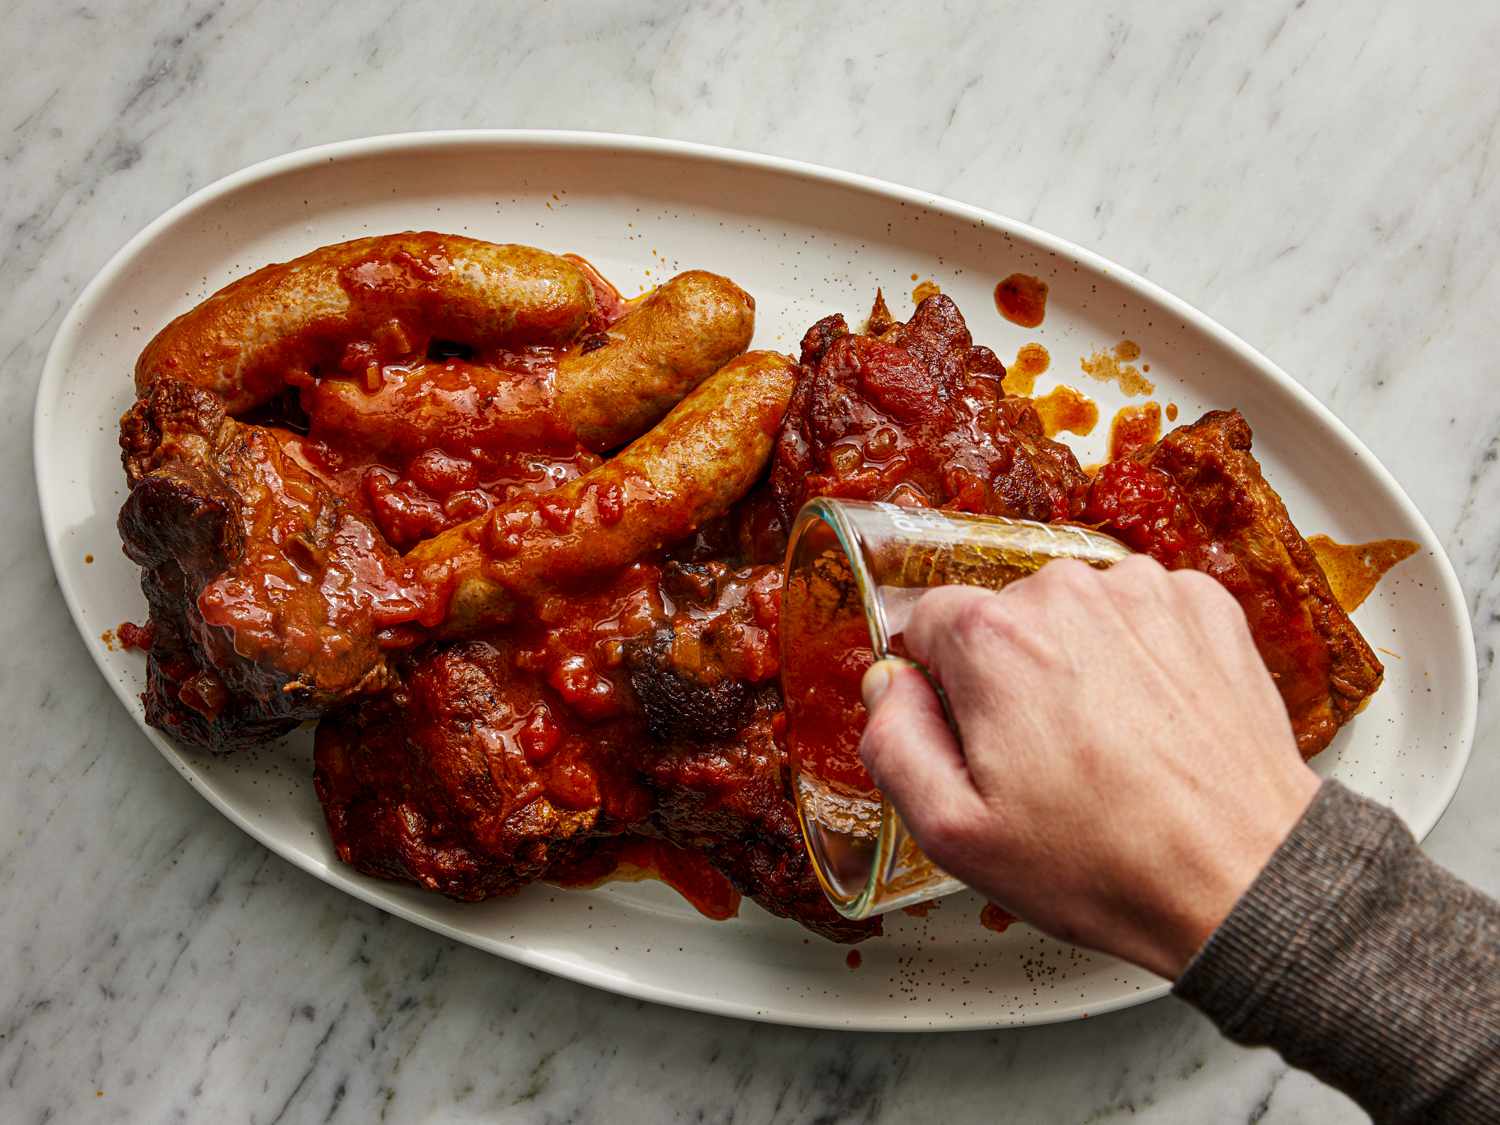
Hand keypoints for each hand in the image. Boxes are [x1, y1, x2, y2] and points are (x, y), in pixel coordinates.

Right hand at [858, 554, 1319, 978]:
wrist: (1245, 878)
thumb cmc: (1105, 863)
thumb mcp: (955, 833)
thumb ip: (891, 743)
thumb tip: (888, 685)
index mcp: (992, 637)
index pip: (928, 622)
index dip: (942, 686)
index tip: (975, 738)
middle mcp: (1066, 591)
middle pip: (1004, 616)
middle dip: (1011, 674)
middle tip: (1046, 757)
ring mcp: (1144, 591)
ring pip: (1075, 612)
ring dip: (1078, 660)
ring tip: (1109, 743)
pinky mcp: (1205, 605)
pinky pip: (1142, 614)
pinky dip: (1140, 654)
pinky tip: (1152, 720)